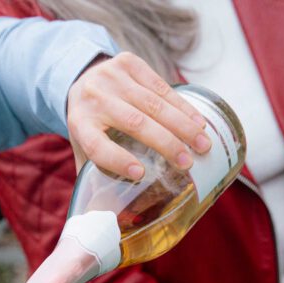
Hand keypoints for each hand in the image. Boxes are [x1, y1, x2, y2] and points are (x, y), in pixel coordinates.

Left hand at [66, 51, 210, 178]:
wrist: (81, 78)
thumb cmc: (89, 125)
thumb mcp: (83, 150)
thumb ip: (95, 178)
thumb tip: (113, 219)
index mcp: (80, 125)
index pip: (98, 146)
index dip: (119, 161)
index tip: (141, 175)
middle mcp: (94, 98)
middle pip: (134, 124)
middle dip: (166, 144)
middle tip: (189, 163)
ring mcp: (111, 76)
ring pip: (152, 103)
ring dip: (182, 126)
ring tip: (203, 144)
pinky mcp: (128, 62)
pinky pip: (160, 85)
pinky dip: (182, 106)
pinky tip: (198, 122)